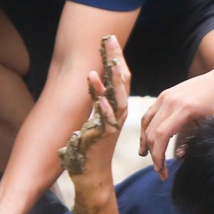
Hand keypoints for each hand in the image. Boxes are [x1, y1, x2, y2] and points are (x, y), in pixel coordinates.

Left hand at [60, 36, 131, 183]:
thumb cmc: (92, 147)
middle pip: (121, 81)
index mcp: (116, 107)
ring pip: (118, 98)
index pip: (119, 77)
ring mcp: (113, 125)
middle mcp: (118, 113)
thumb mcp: (95, 118)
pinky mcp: (104, 137)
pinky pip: (106, 119)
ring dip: (112, 79)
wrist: (92, 175)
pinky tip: (97, 92)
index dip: (116, 58)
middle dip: (116, 59)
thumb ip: (97, 100)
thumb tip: (93, 80)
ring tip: (107, 60)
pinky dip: (102, 105)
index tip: (109, 38)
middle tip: (110, 39)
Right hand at [138, 66, 213, 176]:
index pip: (161, 135)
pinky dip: (147, 127)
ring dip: (145, 141)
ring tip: (146, 156)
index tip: (161, 171)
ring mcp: (166, 95)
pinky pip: (150, 113)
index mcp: (184, 108)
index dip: (158, 156)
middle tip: (160, 170)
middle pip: (151, 131)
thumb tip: (178, 156)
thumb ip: (196, 141)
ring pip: (147, 122)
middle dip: (153, 153)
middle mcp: (171, 100)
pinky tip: (149, 139)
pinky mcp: (166, 94)